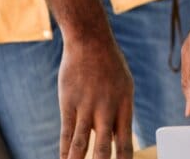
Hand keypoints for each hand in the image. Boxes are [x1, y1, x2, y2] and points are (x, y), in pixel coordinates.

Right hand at [58, 38, 133, 158]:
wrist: (90, 41)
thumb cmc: (110, 65)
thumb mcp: (125, 88)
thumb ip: (120, 114)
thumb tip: (116, 140)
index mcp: (125, 108)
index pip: (126, 143)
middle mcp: (107, 110)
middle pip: (103, 148)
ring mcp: (86, 107)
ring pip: (81, 143)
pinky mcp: (68, 103)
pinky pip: (66, 132)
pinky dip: (63, 150)